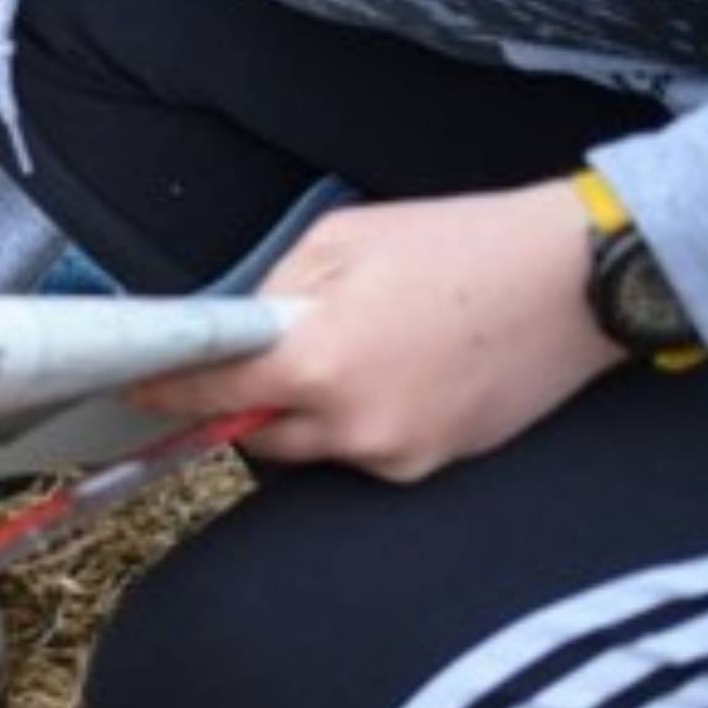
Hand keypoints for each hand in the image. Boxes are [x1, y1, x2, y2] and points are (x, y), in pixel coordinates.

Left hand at [130, 181, 627, 481]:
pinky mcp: (433, 465)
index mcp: (319, 362)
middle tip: (251, 360)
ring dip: (301, 414)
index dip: (164, 393)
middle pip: (255, 434)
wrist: (576, 281)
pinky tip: (388, 372)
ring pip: (310, 449)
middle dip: (241, 403)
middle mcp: (352, 425)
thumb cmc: (457, 244)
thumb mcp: (340, 241)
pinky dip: (354, 421)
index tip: (130, 389)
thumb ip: (273, 295)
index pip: (212, 393)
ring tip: (342, 353)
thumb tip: (228, 329)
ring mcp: (397, 454)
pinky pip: (363, 452)